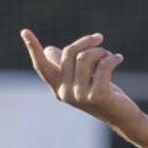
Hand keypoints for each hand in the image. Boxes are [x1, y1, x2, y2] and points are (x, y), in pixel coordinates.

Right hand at [20, 29, 138, 127]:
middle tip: (99, 37)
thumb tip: (49, 50)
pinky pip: (104, 65)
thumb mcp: (83, 78)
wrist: (122, 116)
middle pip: (69, 54)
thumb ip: (67, 66)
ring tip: (110, 55)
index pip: (42, 66)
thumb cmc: (102, 93)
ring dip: (101, 51)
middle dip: (86, 41)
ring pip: (86, 58)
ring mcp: (80, 96)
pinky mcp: (97, 96)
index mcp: (57, 87)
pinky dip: (113, 58)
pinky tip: (118, 58)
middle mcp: (64, 93)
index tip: (24, 31)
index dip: (33, 48)